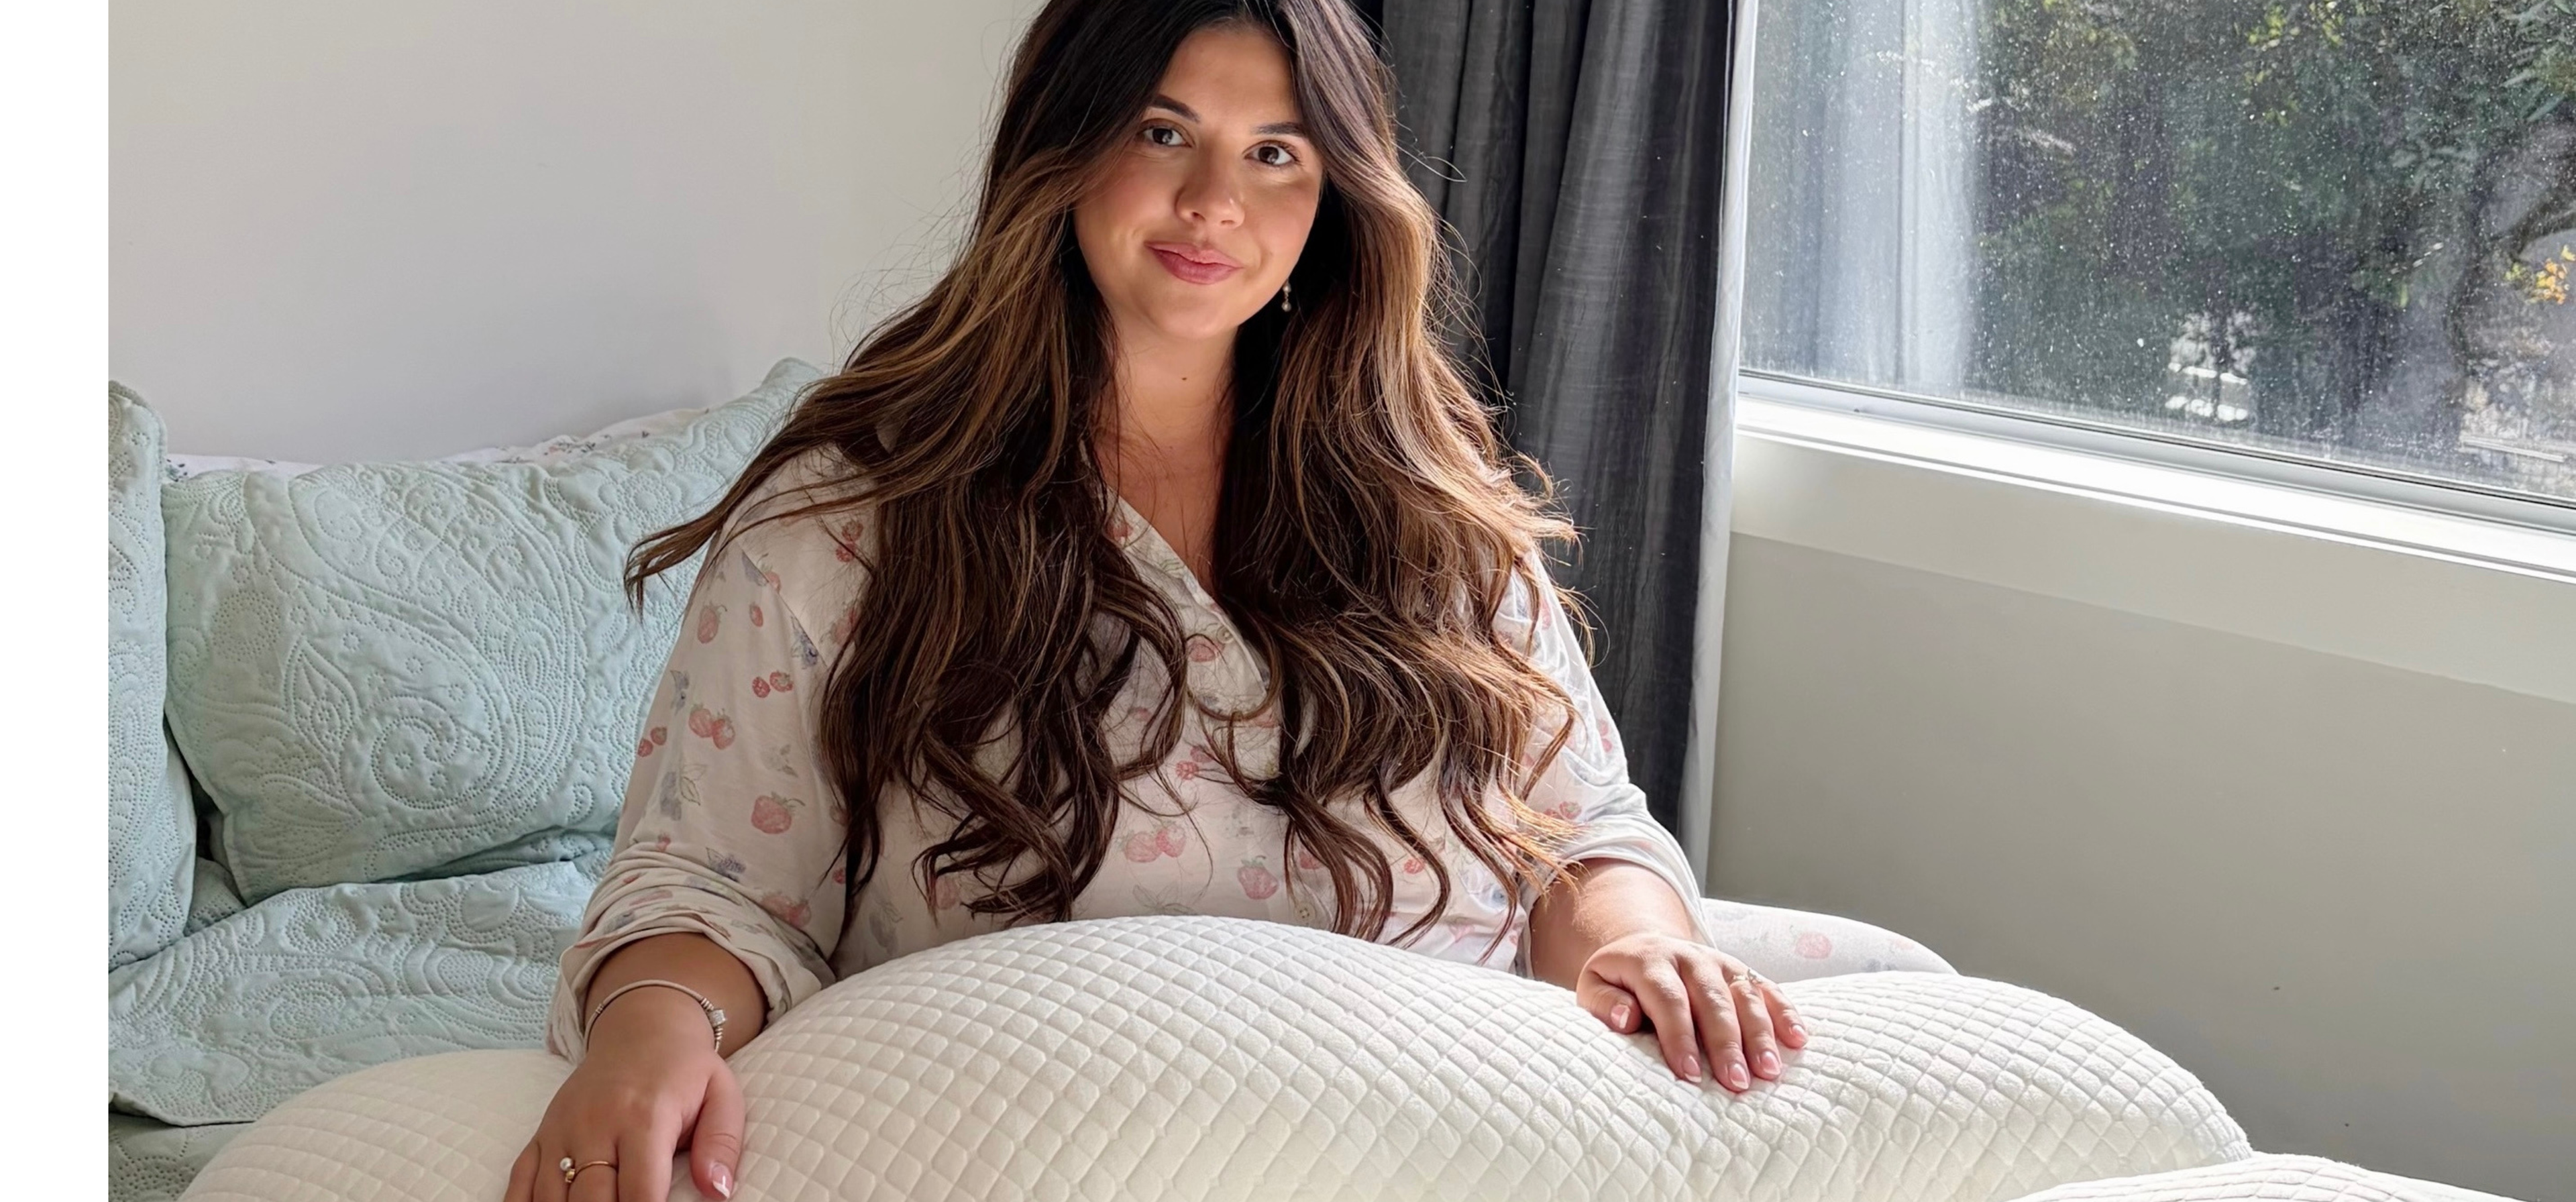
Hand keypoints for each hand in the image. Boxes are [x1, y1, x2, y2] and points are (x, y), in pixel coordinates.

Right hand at [504, 991, 743, 1200]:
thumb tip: (717, 1192)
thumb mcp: (721, 1096)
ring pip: (550, 1196)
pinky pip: (519, 1180)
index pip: (640, 1191)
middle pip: (590, 1200)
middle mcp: (595, 1124)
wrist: (641, 1031)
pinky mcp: (542, 1134)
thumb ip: (722, 1145)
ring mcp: (562, 1130)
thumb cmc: (685, 1072)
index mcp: (645, 1117)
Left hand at [1576, 932, 1807, 1091]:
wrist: (1644, 945)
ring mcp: (1720, 962)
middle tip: (1736, 1082)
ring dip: (1760, 1033)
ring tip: (1769, 1071)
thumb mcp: (1594, 985)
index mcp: (1650, 960)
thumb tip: (1624, 1018)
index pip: (1668, 999)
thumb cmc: (1618, 981)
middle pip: (1712, 999)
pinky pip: (1769, 988)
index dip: (1679, 1036)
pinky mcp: (1742, 971)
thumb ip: (1602, 1002)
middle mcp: (1689, 957)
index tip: (1689, 1074)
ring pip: (1745, 993)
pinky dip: (1786, 1012)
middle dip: (1725, 1042)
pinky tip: (1798, 1039)